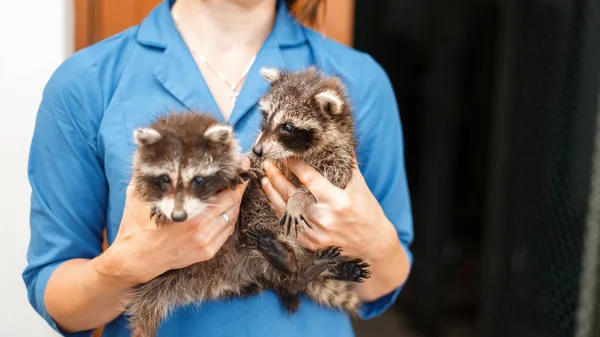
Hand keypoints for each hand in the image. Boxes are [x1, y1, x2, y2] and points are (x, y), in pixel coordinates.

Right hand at [93, 159, 249, 286]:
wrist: (134, 260)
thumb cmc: (136, 226)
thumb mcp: (140, 195)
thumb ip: (154, 176)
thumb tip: (154, 153)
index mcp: (192, 215)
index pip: (227, 194)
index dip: (238, 178)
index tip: (242, 164)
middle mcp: (204, 230)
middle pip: (233, 205)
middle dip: (239, 188)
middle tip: (242, 174)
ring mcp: (207, 244)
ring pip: (232, 218)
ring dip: (235, 204)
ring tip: (234, 190)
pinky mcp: (207, 253)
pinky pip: (227, 232)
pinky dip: (229, 218)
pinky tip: (225, 209)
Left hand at [260, 158, 397, 261]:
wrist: (373, 246)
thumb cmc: (368, 213)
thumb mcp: (361, 187)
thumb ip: (348, 166)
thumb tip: (342, 142)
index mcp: (338, 201)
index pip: (310, 179)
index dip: (295, 166)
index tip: (286, 155)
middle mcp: (324, 217)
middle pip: (292, 194)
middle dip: (277, 177)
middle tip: (268, 164)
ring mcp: (315, 232)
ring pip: (286, 210)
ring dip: (272, 194)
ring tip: (264, 179)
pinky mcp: (310, 243)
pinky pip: (289, 225)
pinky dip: (279, 211)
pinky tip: (273, 200)